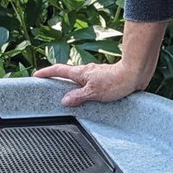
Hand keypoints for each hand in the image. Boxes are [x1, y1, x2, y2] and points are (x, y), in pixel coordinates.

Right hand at [33, 60, 147, 107]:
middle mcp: (87, 73)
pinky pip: (92, 88)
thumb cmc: (116, 80)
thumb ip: (78, 97)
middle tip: (49, 89)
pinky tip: (90, 102)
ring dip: (74, 89)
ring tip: (69, 100)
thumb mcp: (93, 92)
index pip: (59, 71)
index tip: (36, 76)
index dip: (46, 73)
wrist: (136, 73)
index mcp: (81, 73)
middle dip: (58, 82)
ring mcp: (97, 77)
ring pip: (81, 83)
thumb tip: (64, 101)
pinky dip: (86, 93)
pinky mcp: (107, 82)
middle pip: (68, 76)